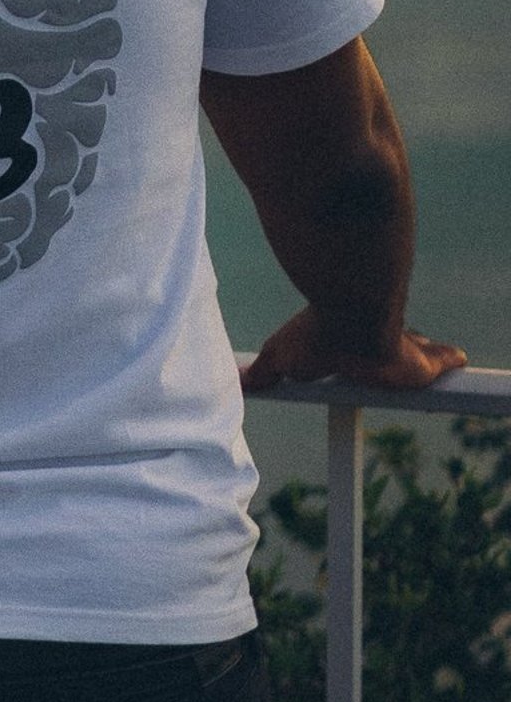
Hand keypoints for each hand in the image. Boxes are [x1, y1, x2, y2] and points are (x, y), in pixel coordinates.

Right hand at [241, 309, 466, 393]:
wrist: (354, 320)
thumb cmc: (317, 334)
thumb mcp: (281, 356)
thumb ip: (265, 371)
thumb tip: (241, 382)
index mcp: (344, 340)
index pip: (355, 350)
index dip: (358, 355)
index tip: (359, 360)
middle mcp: (375, 341)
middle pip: (390, 348)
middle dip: (400, 351)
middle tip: (403, 365)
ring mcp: (402, 349)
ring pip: (418, 350)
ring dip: (427, 354)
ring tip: (443, 361)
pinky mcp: (423, 364)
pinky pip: (443, 361)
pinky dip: (450, 361)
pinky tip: (460, 360)